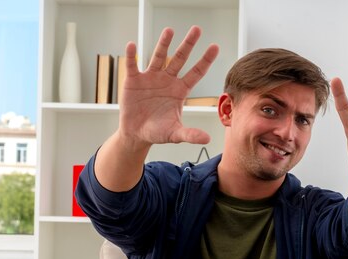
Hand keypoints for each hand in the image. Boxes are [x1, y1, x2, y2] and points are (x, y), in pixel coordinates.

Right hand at [119, 26, 218, 148]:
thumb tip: (207, 139)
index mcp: (180, 90)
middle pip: (180, 59)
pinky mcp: (133, 80)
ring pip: (159, 57)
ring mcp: (150, 78)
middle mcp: (167, 80)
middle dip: (188, 44)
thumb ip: (190, 134)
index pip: (196, 72)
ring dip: (163, 44)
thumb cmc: (158, 132)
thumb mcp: (175, 133)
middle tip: (197, 29)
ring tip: (169, 30)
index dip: (205, 60)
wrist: (136, 134)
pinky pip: (133, 65)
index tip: (215, 47)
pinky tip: (132, 45)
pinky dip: (132, 56)